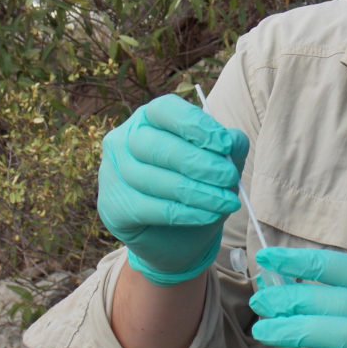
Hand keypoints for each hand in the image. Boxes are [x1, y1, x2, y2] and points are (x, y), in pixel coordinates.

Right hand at [97, 94, 248, 285]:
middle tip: (230, 177)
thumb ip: (231, 147)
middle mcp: (124, 140)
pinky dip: (186, 213)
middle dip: (200, 164)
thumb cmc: (198, 186)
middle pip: (158, 146)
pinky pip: (151, 208)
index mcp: (149, 119)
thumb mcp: (221, 163)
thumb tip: (233, 141)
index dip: (196, 125)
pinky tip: (210, 215)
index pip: (165, 110)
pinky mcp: (113, 208)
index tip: (225, 145)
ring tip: (227, 202)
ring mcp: (113, 174)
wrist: (177, 237)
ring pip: (155, 180)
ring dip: (198, 192)